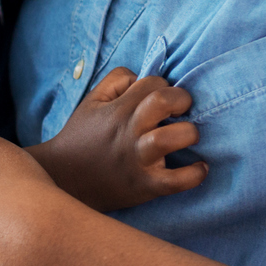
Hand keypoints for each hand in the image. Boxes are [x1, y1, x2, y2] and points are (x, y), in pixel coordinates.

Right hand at [27, 67, 206, 210]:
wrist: (65, 178)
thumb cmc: (82, 136)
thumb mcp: (91, 100)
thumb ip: (117, 81)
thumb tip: (144, 78)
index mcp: (118, 109)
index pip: (153, 83)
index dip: (164, 86)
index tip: (164, 99)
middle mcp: (130, 132)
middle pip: (163, 102)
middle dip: (182, 100)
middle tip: (181, 111)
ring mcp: (139, 160)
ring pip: (171, 139)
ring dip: (189, 134)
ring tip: (187, 137)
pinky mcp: (146, 186)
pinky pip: (178, 181)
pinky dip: (195, 174)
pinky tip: (200, 167)